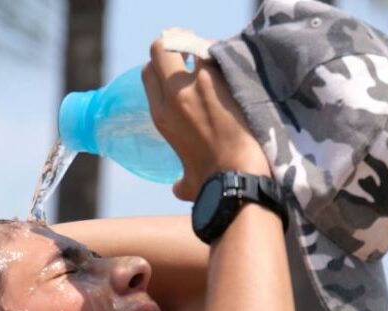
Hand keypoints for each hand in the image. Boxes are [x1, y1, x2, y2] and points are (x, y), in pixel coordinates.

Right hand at [142, 34, 270, 201]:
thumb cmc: (213, 184)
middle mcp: (173, 95)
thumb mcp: (188, 183)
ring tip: (215, 56)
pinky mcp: (222, 79)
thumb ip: (180, 182)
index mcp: (161, 116)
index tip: (176, 67)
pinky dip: (223, 54)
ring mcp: (197, 84)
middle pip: (161, 49)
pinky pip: (216, 52)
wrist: (238, 176)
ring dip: (200, 46)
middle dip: (174, 44)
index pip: (148, 73)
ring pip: (188, 43)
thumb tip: (179, 189)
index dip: (160, 66)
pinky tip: (234, 65)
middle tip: (191, 50)